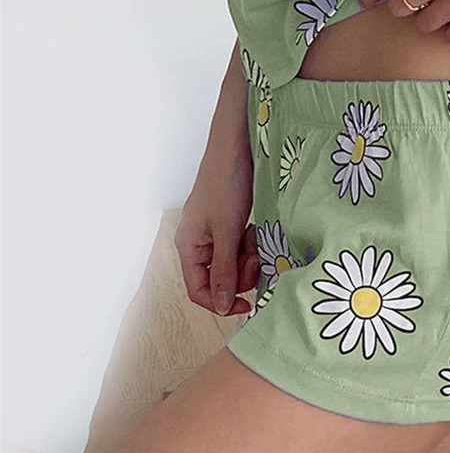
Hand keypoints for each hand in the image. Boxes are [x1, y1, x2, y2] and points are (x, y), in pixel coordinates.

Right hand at [174, 141, 257, 316]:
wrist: (237, 146)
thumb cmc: (226, 184)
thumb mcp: (227, 231)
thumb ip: (223, 270)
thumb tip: (222, 306)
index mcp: (188, 246)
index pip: (199, 290)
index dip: (221, 302)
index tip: (248, 303)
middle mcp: (198, 241)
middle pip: (218, 277)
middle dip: (240, 273)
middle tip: (256, 258)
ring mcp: (214, 230)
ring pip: (232, 260)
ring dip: (248, 256)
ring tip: (257, 239)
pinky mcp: (229, 219)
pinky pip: (240, 243)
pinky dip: (251, 242)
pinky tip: (257, 229)